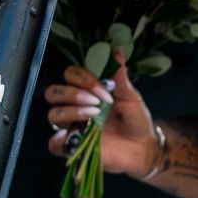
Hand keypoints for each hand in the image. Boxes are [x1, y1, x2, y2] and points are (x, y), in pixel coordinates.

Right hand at [41, 62, 157, 171]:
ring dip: (72, 112)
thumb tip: (116, 50)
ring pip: (53, 114)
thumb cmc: (136, 120)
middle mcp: (74, 106)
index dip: (83, 79)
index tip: (105, 90)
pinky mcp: (73, 147)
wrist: (144, 147)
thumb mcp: (131, 96)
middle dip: (72, 94)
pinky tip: (75, 136)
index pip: (70, 75)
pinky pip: (54, 144)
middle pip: (53, 92)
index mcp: (86, 91)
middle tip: (96, 102)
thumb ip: (120, 76)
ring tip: (94, 116)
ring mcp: (72, 126)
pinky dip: (59, 140)